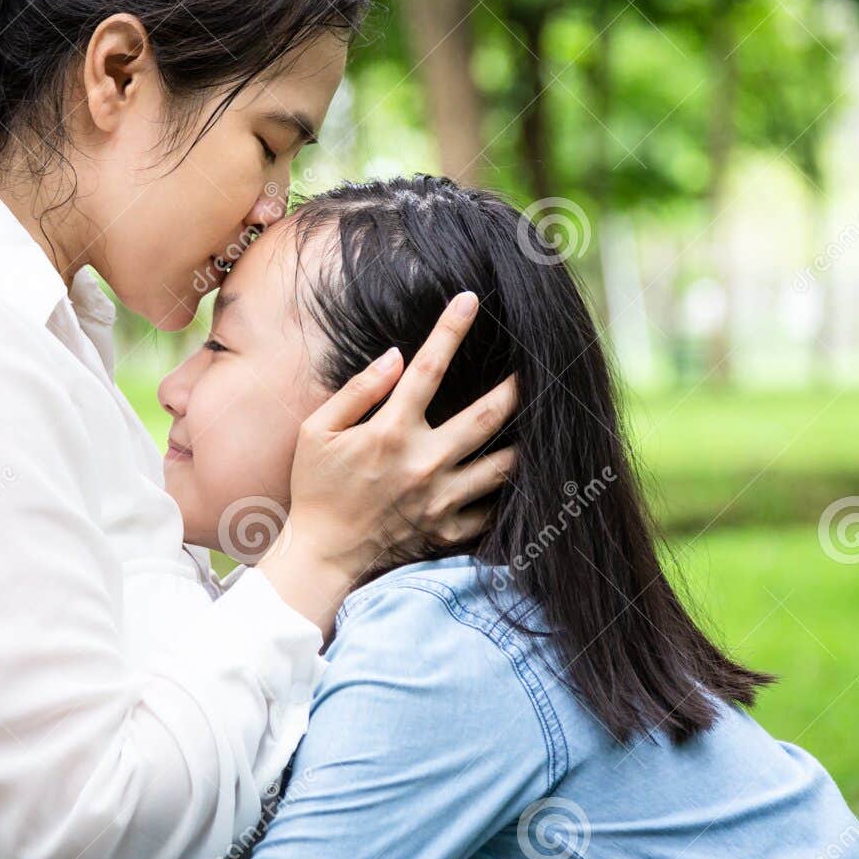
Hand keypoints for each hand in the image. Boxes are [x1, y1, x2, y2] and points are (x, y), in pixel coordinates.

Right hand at [258, 291, 517, 633]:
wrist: (323, 558)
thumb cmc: (316, 490)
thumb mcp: (317, 432)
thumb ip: (357, 391)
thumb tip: (394, 355)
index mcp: (390, 432)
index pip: (428, 369)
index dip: (450, 329)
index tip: (470, 300)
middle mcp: (423, 462)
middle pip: (487, 415)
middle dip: (516, 386)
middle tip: (535, 366)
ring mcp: (441, 499)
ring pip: (502, 465)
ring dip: (525, 441)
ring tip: (542, 422)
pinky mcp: (448, 530)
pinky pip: (491, 509)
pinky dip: (506, 493)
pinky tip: (520, 475)